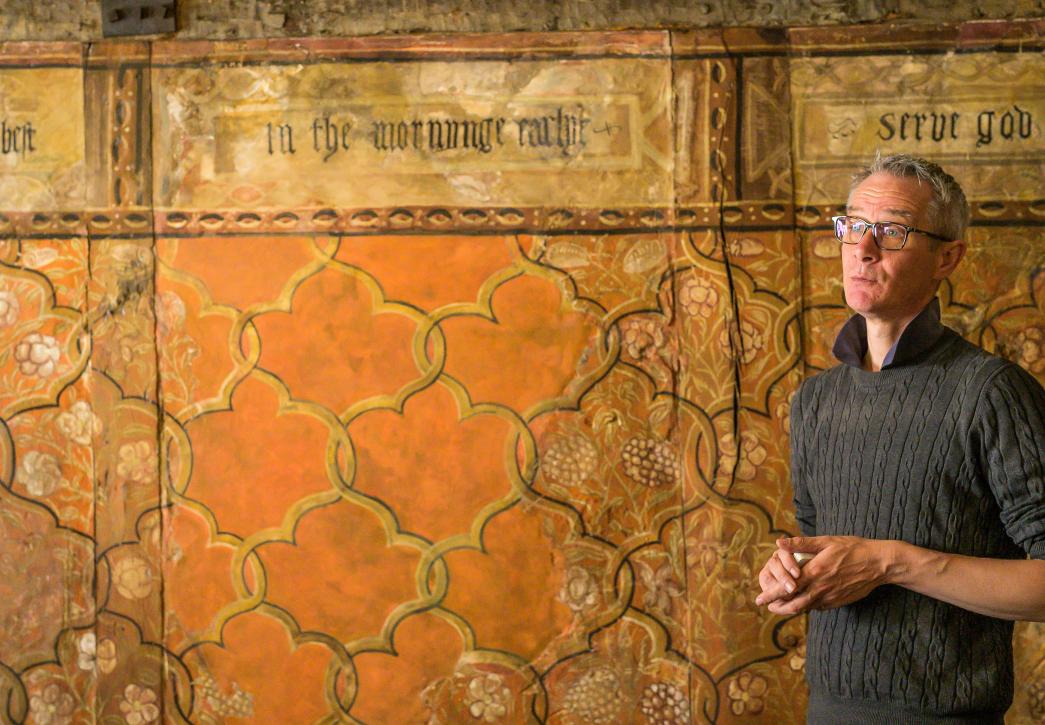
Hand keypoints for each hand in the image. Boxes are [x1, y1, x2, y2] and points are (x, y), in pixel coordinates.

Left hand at [764, 536, 891, 614]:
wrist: (878, 564)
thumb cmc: (852, 548)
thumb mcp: (826, 541)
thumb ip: (801, 543)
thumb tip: (779, 543)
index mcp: (815, 572)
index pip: (787, 587)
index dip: (772, 594)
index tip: (759, 599)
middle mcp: (821, 588)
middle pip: (794, 604)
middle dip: (778, 607)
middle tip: (767, 607)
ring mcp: (830, 597)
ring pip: (806, 608)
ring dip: (791, 609)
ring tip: (780, 608)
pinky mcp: (839, 602)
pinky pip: (819, 607)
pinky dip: (808, 607)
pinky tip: (803, 603)